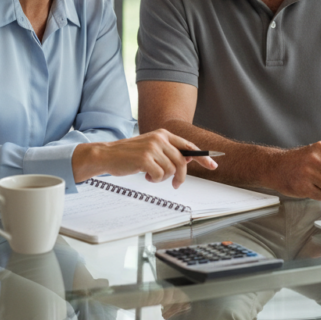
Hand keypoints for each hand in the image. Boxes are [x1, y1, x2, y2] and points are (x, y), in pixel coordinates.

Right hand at [74, 129, 216, 188]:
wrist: (107, 154)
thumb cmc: (129, 154)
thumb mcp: (151, 148)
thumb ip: (168, 152)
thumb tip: (187, 162)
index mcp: (163, 134)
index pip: (188, 146)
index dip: (202, 156)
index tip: (213, 165)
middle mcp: (159, 138)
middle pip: (182, 162)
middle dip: (180, 177)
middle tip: (176, 185)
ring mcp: (152, 148)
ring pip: (171, 171)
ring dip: (162, 178)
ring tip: (150, 175)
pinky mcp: (145, 158)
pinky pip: (159, 176)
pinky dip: (154, 180)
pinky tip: (144, 176)